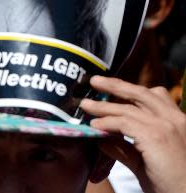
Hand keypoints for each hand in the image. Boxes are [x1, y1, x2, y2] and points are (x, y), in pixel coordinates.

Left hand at [80, 76, 185, 192]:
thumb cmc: (172, 184)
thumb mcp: (147, 161)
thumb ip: (126, 149)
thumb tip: (103, 139)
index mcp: (178, 122)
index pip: (155, 96)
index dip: (132, 90)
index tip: (112, 89)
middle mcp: (175, 119)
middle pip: (141, 93)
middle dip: (115, 85)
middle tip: (95, 81)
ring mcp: (167, 126)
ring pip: (128, 108)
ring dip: (103, 106)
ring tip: (85, 105)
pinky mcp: (156, 136)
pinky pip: (124, 123)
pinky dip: (107, 122)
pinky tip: (95, 125)